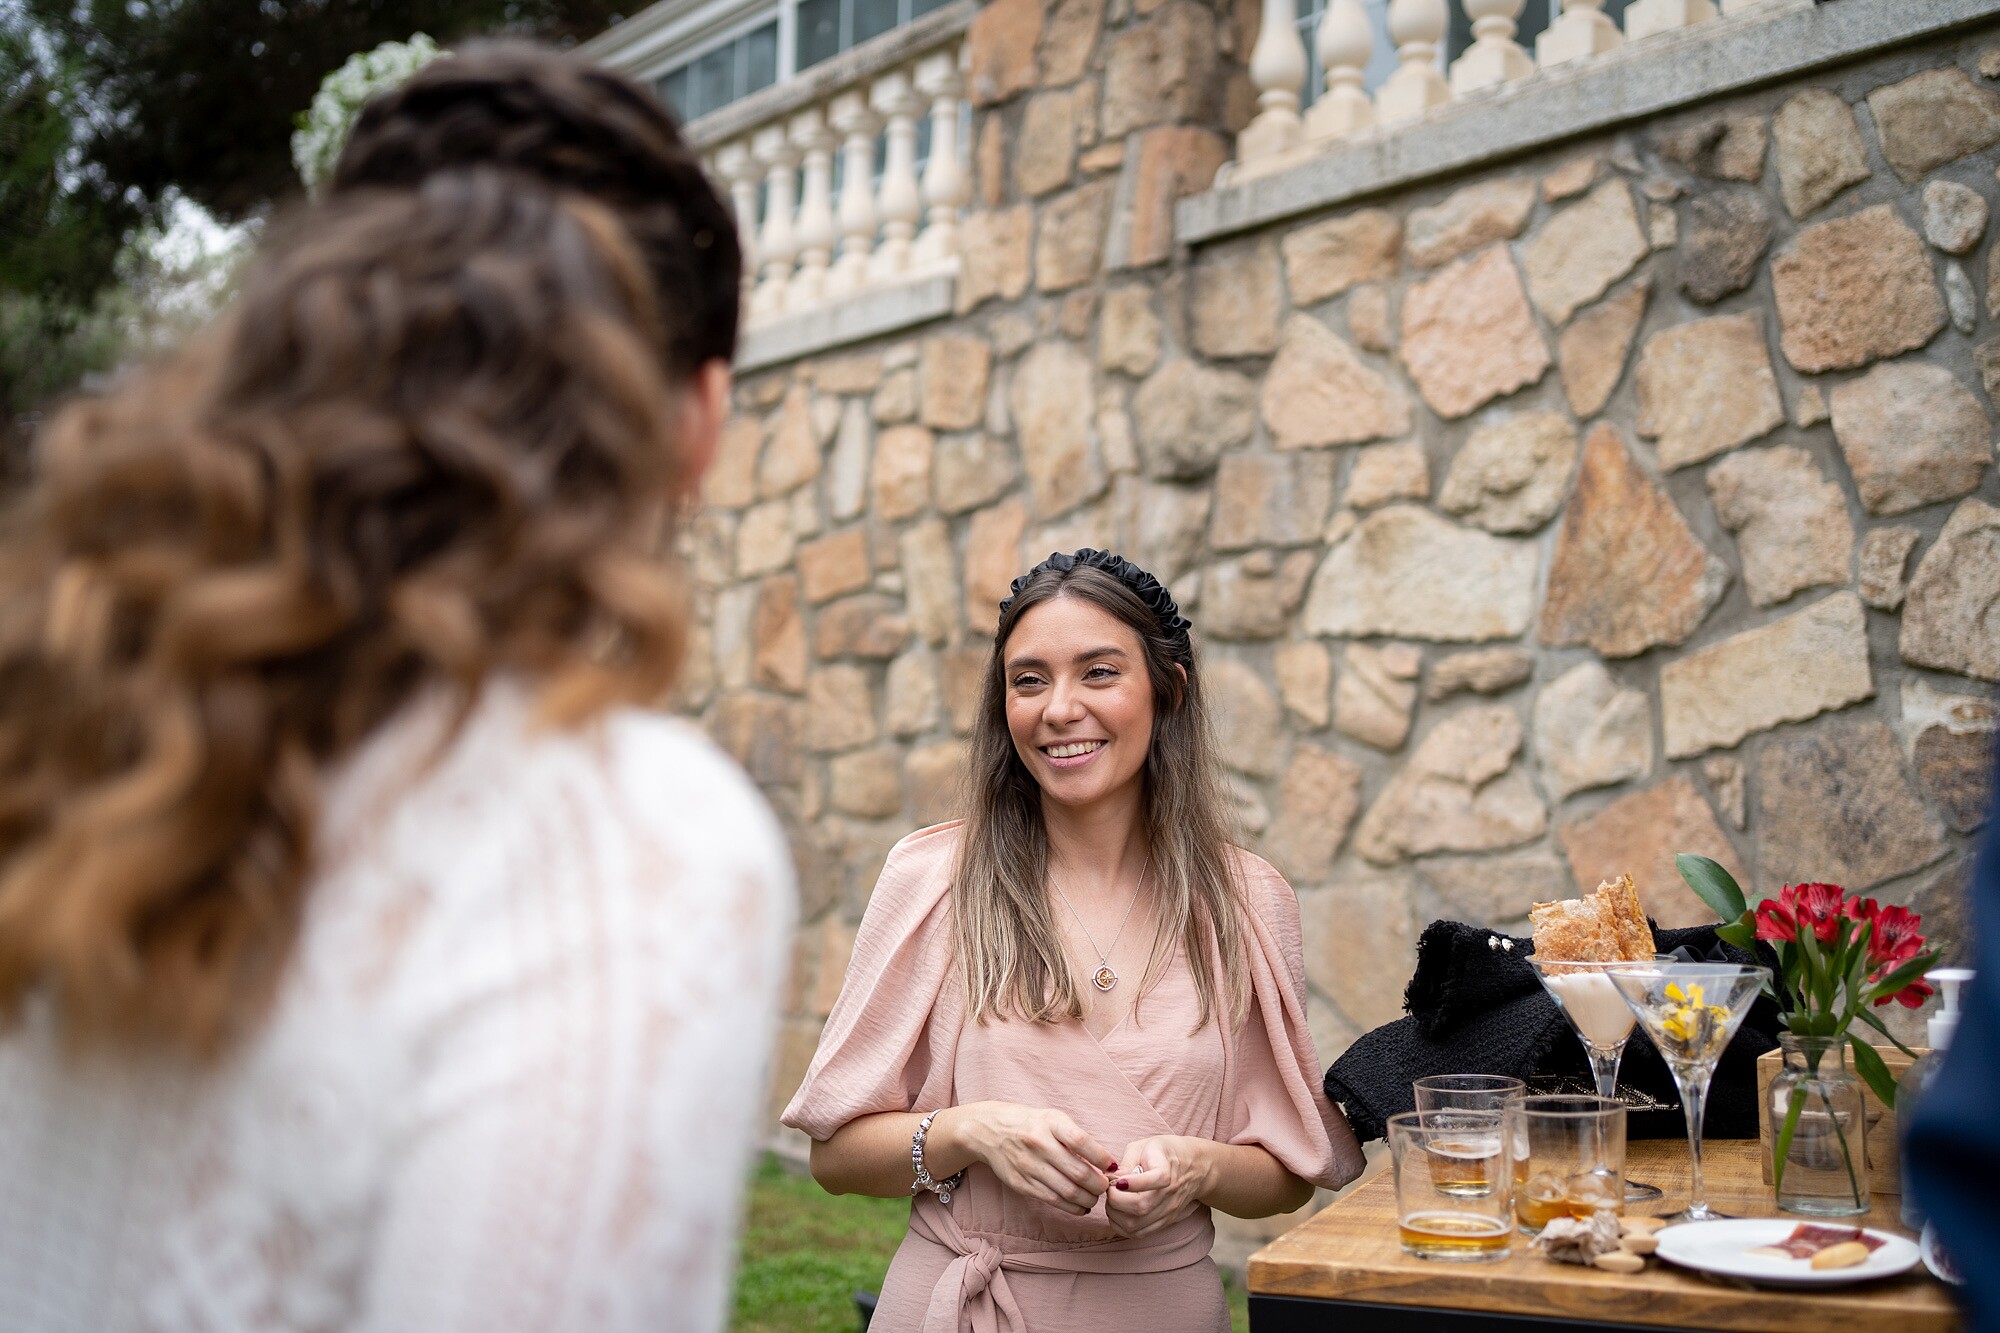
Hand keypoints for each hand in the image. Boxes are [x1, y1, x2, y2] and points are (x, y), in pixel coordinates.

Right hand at [943, 1101, 1116, 1215]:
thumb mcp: (1053, 1118)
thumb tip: (1104, 1164)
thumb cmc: (1031, 1123)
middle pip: (1078, 1172)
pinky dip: (1072, 1207)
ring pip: (1068, 1191)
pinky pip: (1053, 1200)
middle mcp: (1039, 1144)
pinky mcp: (1022, 1184)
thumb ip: (1076, 1138)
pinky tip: (1081, 1205)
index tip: (1112, 1166)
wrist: (990, 1130)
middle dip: (1099, 1184)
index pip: (1082, 1142)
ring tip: (1095, 1197)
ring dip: (1088, 1199)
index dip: (1101, 1157)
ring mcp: (1029, 1166)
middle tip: (1106, 1186)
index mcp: (1050, 1123)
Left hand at [1105, 1135, 1215, 1238]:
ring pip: (1136, 1225)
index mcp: (1168, 1170)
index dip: (1133, 1182)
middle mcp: (1170, 1194)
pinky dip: (1121, 1226)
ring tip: (1113, 1200)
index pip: (1156, 1179)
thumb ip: (1127, 1162)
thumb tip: (1110, 1179)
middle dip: (1115, 1199)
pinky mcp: (1164, 1223)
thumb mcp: (1145, 1145)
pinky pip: (1138, 1234)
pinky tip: (1117, 1212)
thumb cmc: (1165, 1153)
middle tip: (1110, 1188)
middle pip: (1141, 1207)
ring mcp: (1168, 1212)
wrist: (1194, 1167)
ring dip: (1115, 1215)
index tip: (1117, 1179)